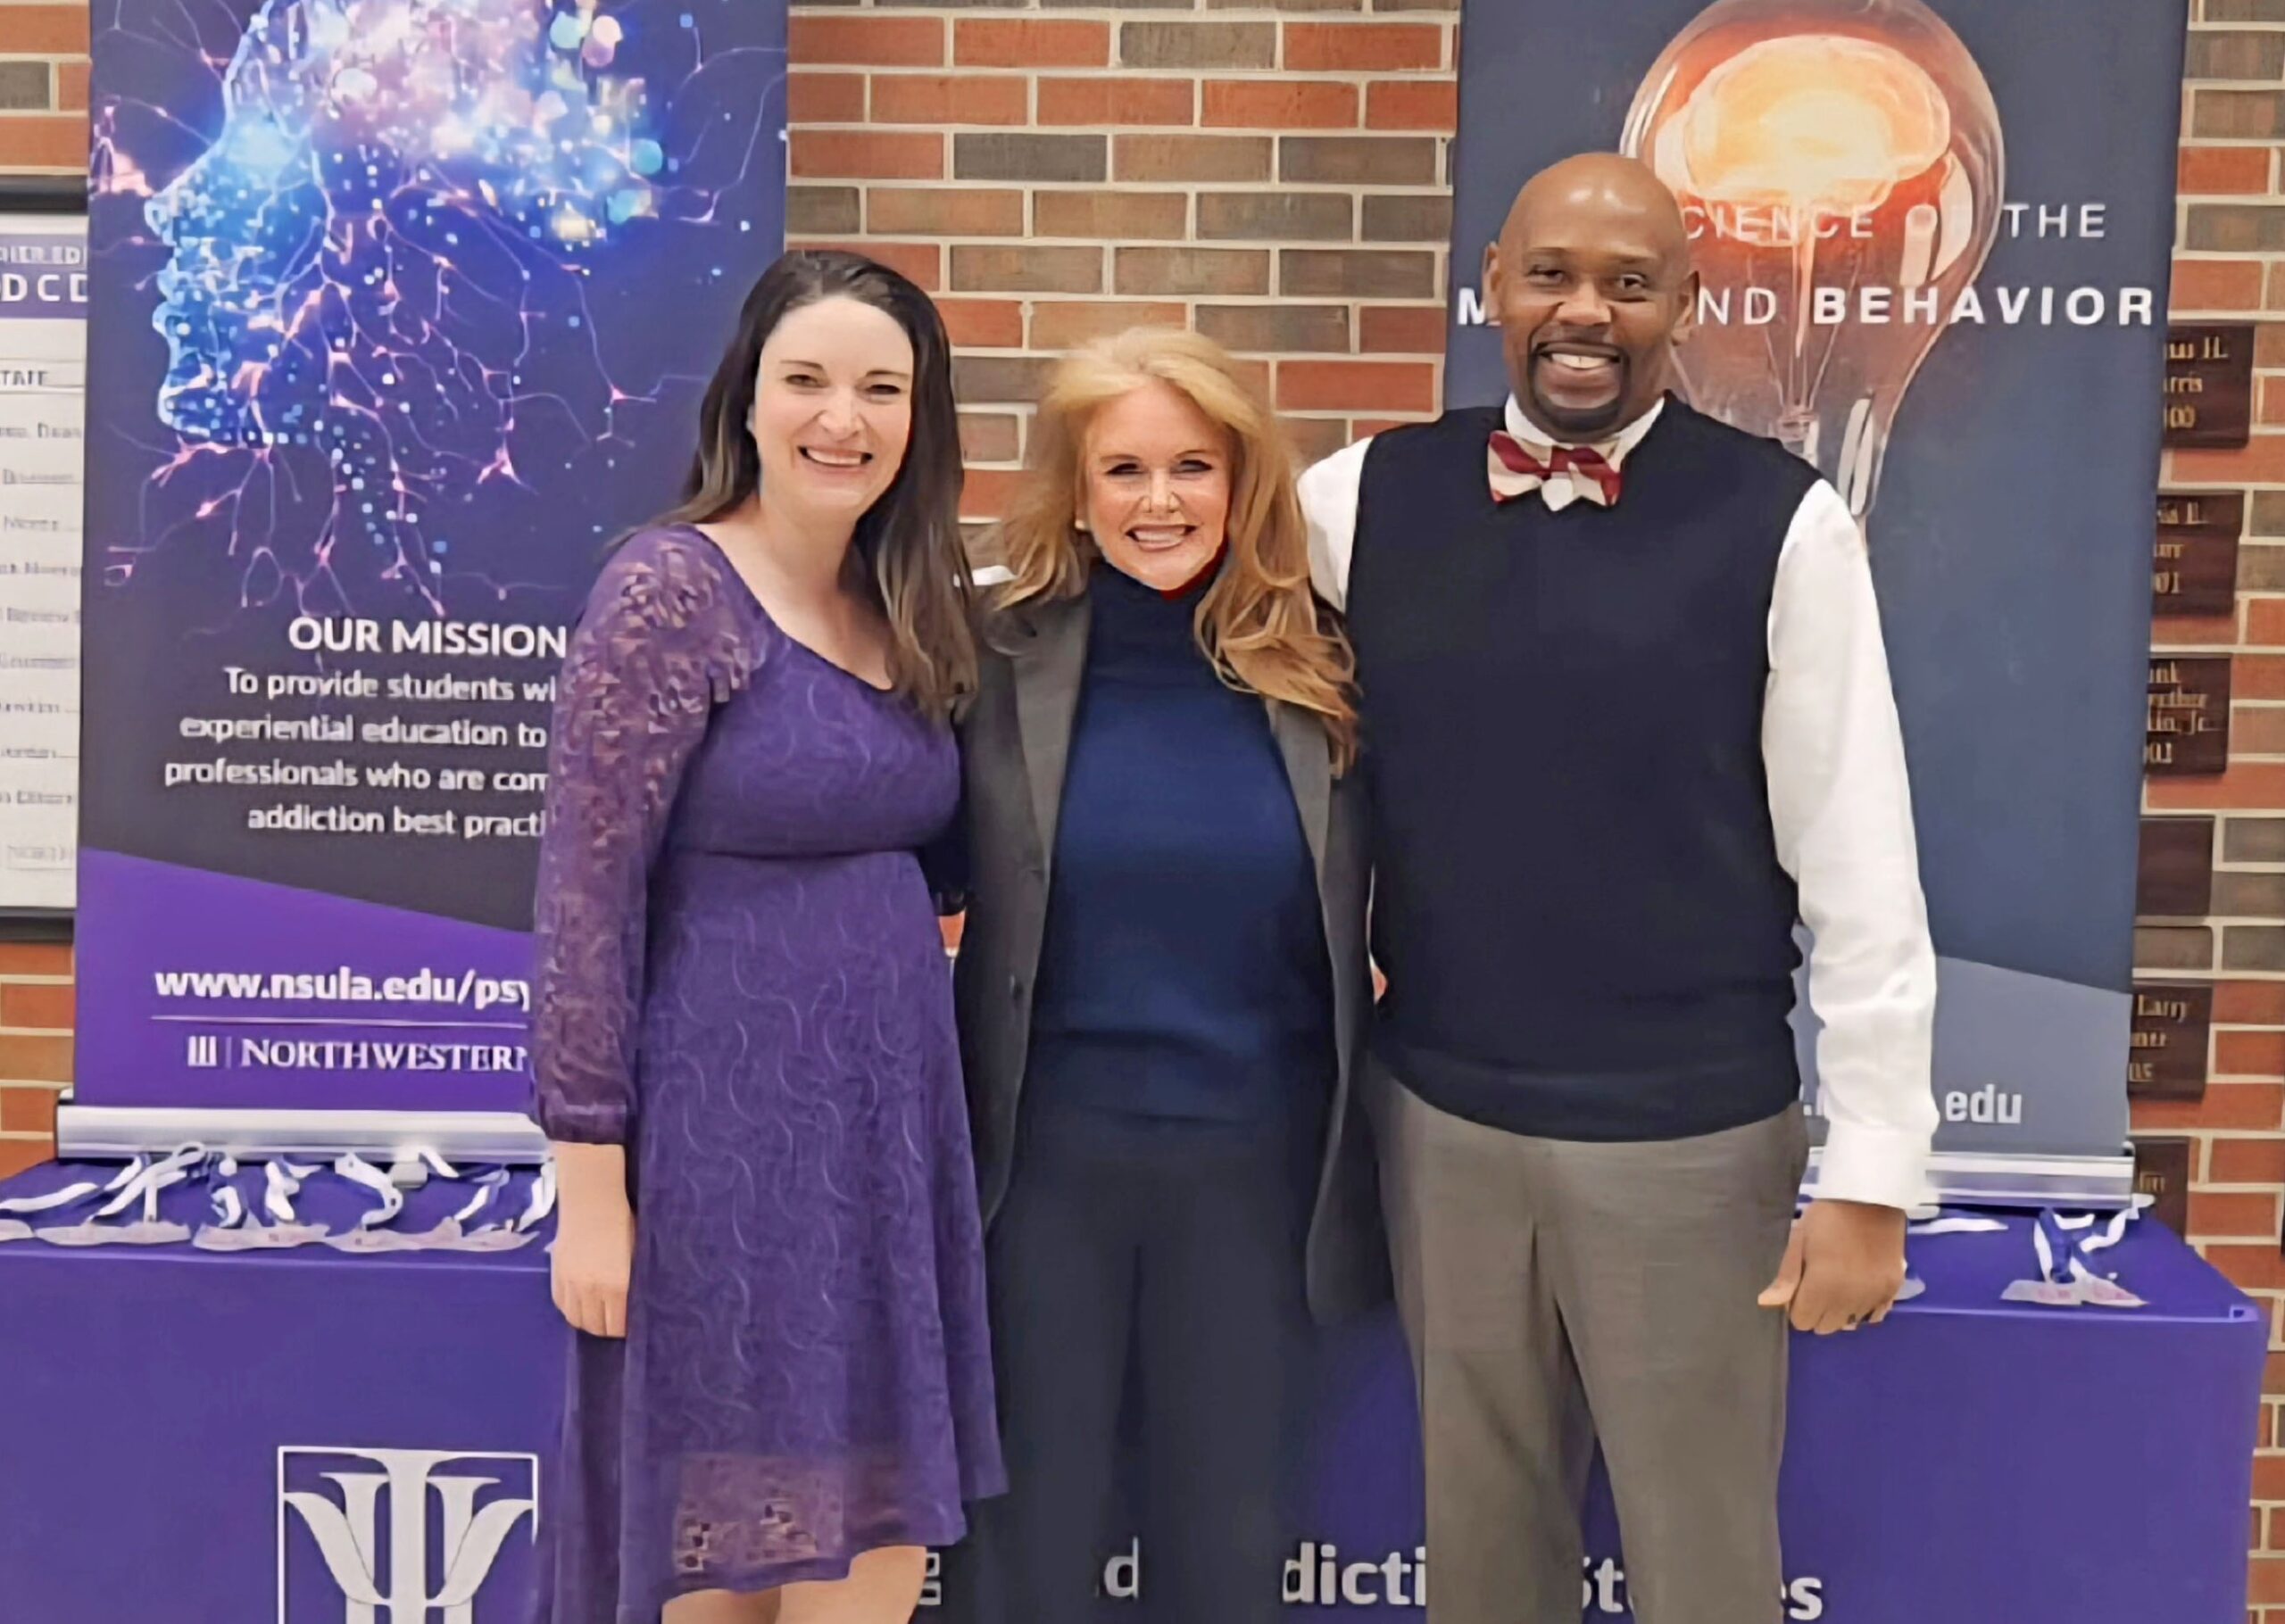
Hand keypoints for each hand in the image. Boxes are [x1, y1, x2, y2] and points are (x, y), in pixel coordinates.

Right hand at [550, 1141, 632, 1338]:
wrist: (592, 1202)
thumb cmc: (624, 1224)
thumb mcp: (638, 1255)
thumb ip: (635, 1283)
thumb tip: (639, 1304)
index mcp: (616, 1286)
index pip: (617, 1325)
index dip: (624, 1330)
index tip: (631, 1326)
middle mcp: (591, 1290)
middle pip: (596, 1327)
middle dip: (607, 1329)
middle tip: (615, 1322)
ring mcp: (571, 1284)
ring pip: (576, 1319)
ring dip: (588, 1322)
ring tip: (597, 1316)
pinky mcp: (557, 1275)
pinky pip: (561, 1304)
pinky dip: (571, 1309)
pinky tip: (580, 1303)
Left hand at [1757, 1198, 1906, 1334]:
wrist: (1871, 1197)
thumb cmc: (1827, 1216)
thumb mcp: (1799, 1240)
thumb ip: (1786, 1277)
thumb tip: (1767, 1304)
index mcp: (1822, 1287)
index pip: (1803, 1322)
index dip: (1796, 1306)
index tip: (1800, 1287)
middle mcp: (1849, 1299)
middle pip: (1826, 1327)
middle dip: (1816, 1311)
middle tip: (1818, 1284)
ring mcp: (1874, 1296)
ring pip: (1850, 1323)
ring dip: (1840, 1311)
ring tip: (1839, 1283)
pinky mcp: (1893, 1289)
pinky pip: (1875, 1315)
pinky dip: (1864, 1308)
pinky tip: (1859, 1287)